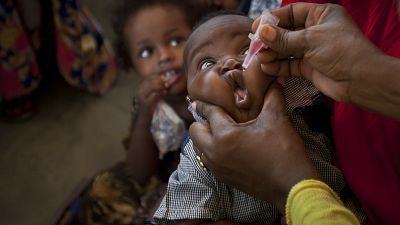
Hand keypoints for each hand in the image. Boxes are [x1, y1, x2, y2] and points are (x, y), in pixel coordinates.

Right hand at [136, 74, 166, 117]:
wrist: (143, 119)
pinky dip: (160, 93)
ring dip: (161, 87)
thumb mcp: (152, 95)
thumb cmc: (149, 107)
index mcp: (140, 87)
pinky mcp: (145, 103)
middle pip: (150, 80)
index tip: (164, 79)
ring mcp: (142, 97)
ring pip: (152, 86)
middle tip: (166, 84)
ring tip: (165, 90)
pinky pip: (154, 94)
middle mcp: (140, 91)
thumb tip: (165, 79)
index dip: (157, 76)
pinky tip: (164, 94)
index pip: (149, 77)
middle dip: (160, 81)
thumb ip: (156, 88)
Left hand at [189, 82, 318, 212]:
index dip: (207, 103)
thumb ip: (272, 95)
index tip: (200, 100)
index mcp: (225, 136)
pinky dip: (211, 151)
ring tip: (222, 131)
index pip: (209, 113)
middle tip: (218, 117)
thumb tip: (275, 79)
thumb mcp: (277, 119)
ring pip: (198, 147)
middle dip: (203, 121)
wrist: (291, 185)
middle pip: (194, 131)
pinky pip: (207, 160)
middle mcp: (214, 152)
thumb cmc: (284, 151)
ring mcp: (217, 167)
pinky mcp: (222, 178)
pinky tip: (227, 147)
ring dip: (205, 137)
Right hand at [254, 3, 381, 103]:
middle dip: (271, 39)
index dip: (273, 19)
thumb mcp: (310, 40)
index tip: (257, 27)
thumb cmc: (343, 52)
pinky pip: (290, 64)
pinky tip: (267, 67)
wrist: (360, 80)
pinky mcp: (310, 67)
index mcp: (321, 15)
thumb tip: (262, 32)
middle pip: (286, 31)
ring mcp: (312, 50)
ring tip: (260, 58)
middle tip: (256, 45)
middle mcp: (316, 31)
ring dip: (273, 53)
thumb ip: (284, 38)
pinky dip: (279, 66)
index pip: (292, 12)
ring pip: (286, 49)